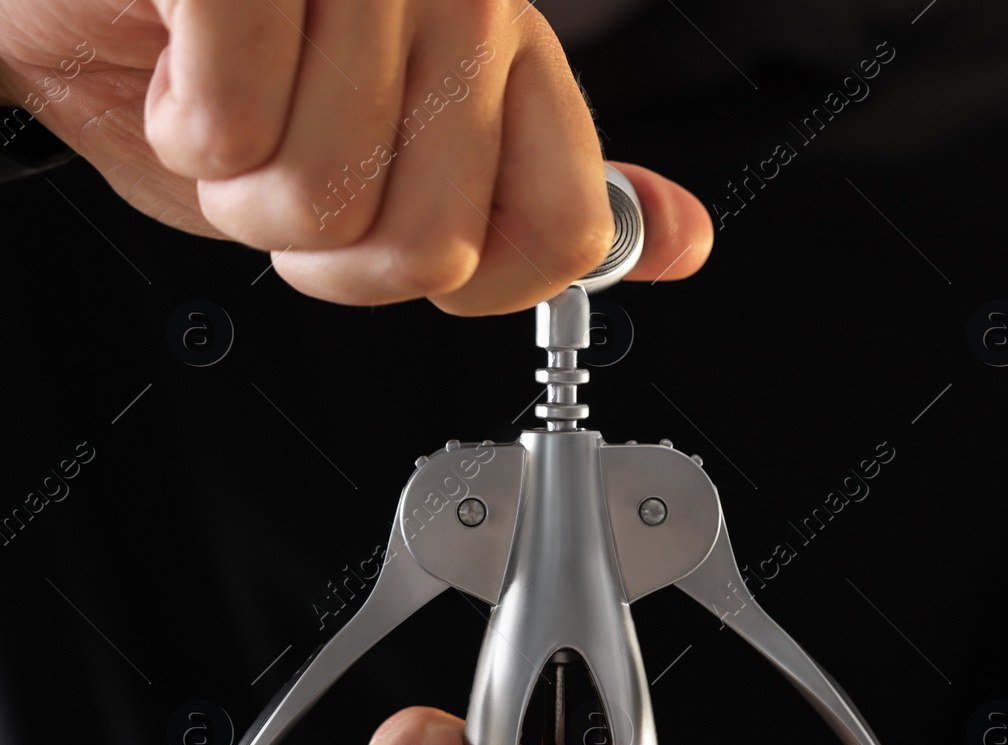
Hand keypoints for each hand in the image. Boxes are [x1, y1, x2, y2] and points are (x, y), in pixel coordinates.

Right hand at [0, 0, 711, 312]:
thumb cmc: (219, 64)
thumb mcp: (389, 154)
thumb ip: (534, 198)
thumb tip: (680, 241)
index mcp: (511, 47)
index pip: (571, 232)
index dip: (473, 288)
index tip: (407, 249)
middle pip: (436, 246)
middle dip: (324, 250)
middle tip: (282, 168)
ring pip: (328, 196)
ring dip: (243, 193)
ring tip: (227, 110)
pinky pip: (239, 125)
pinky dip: (188, 131)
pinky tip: (181, 69)